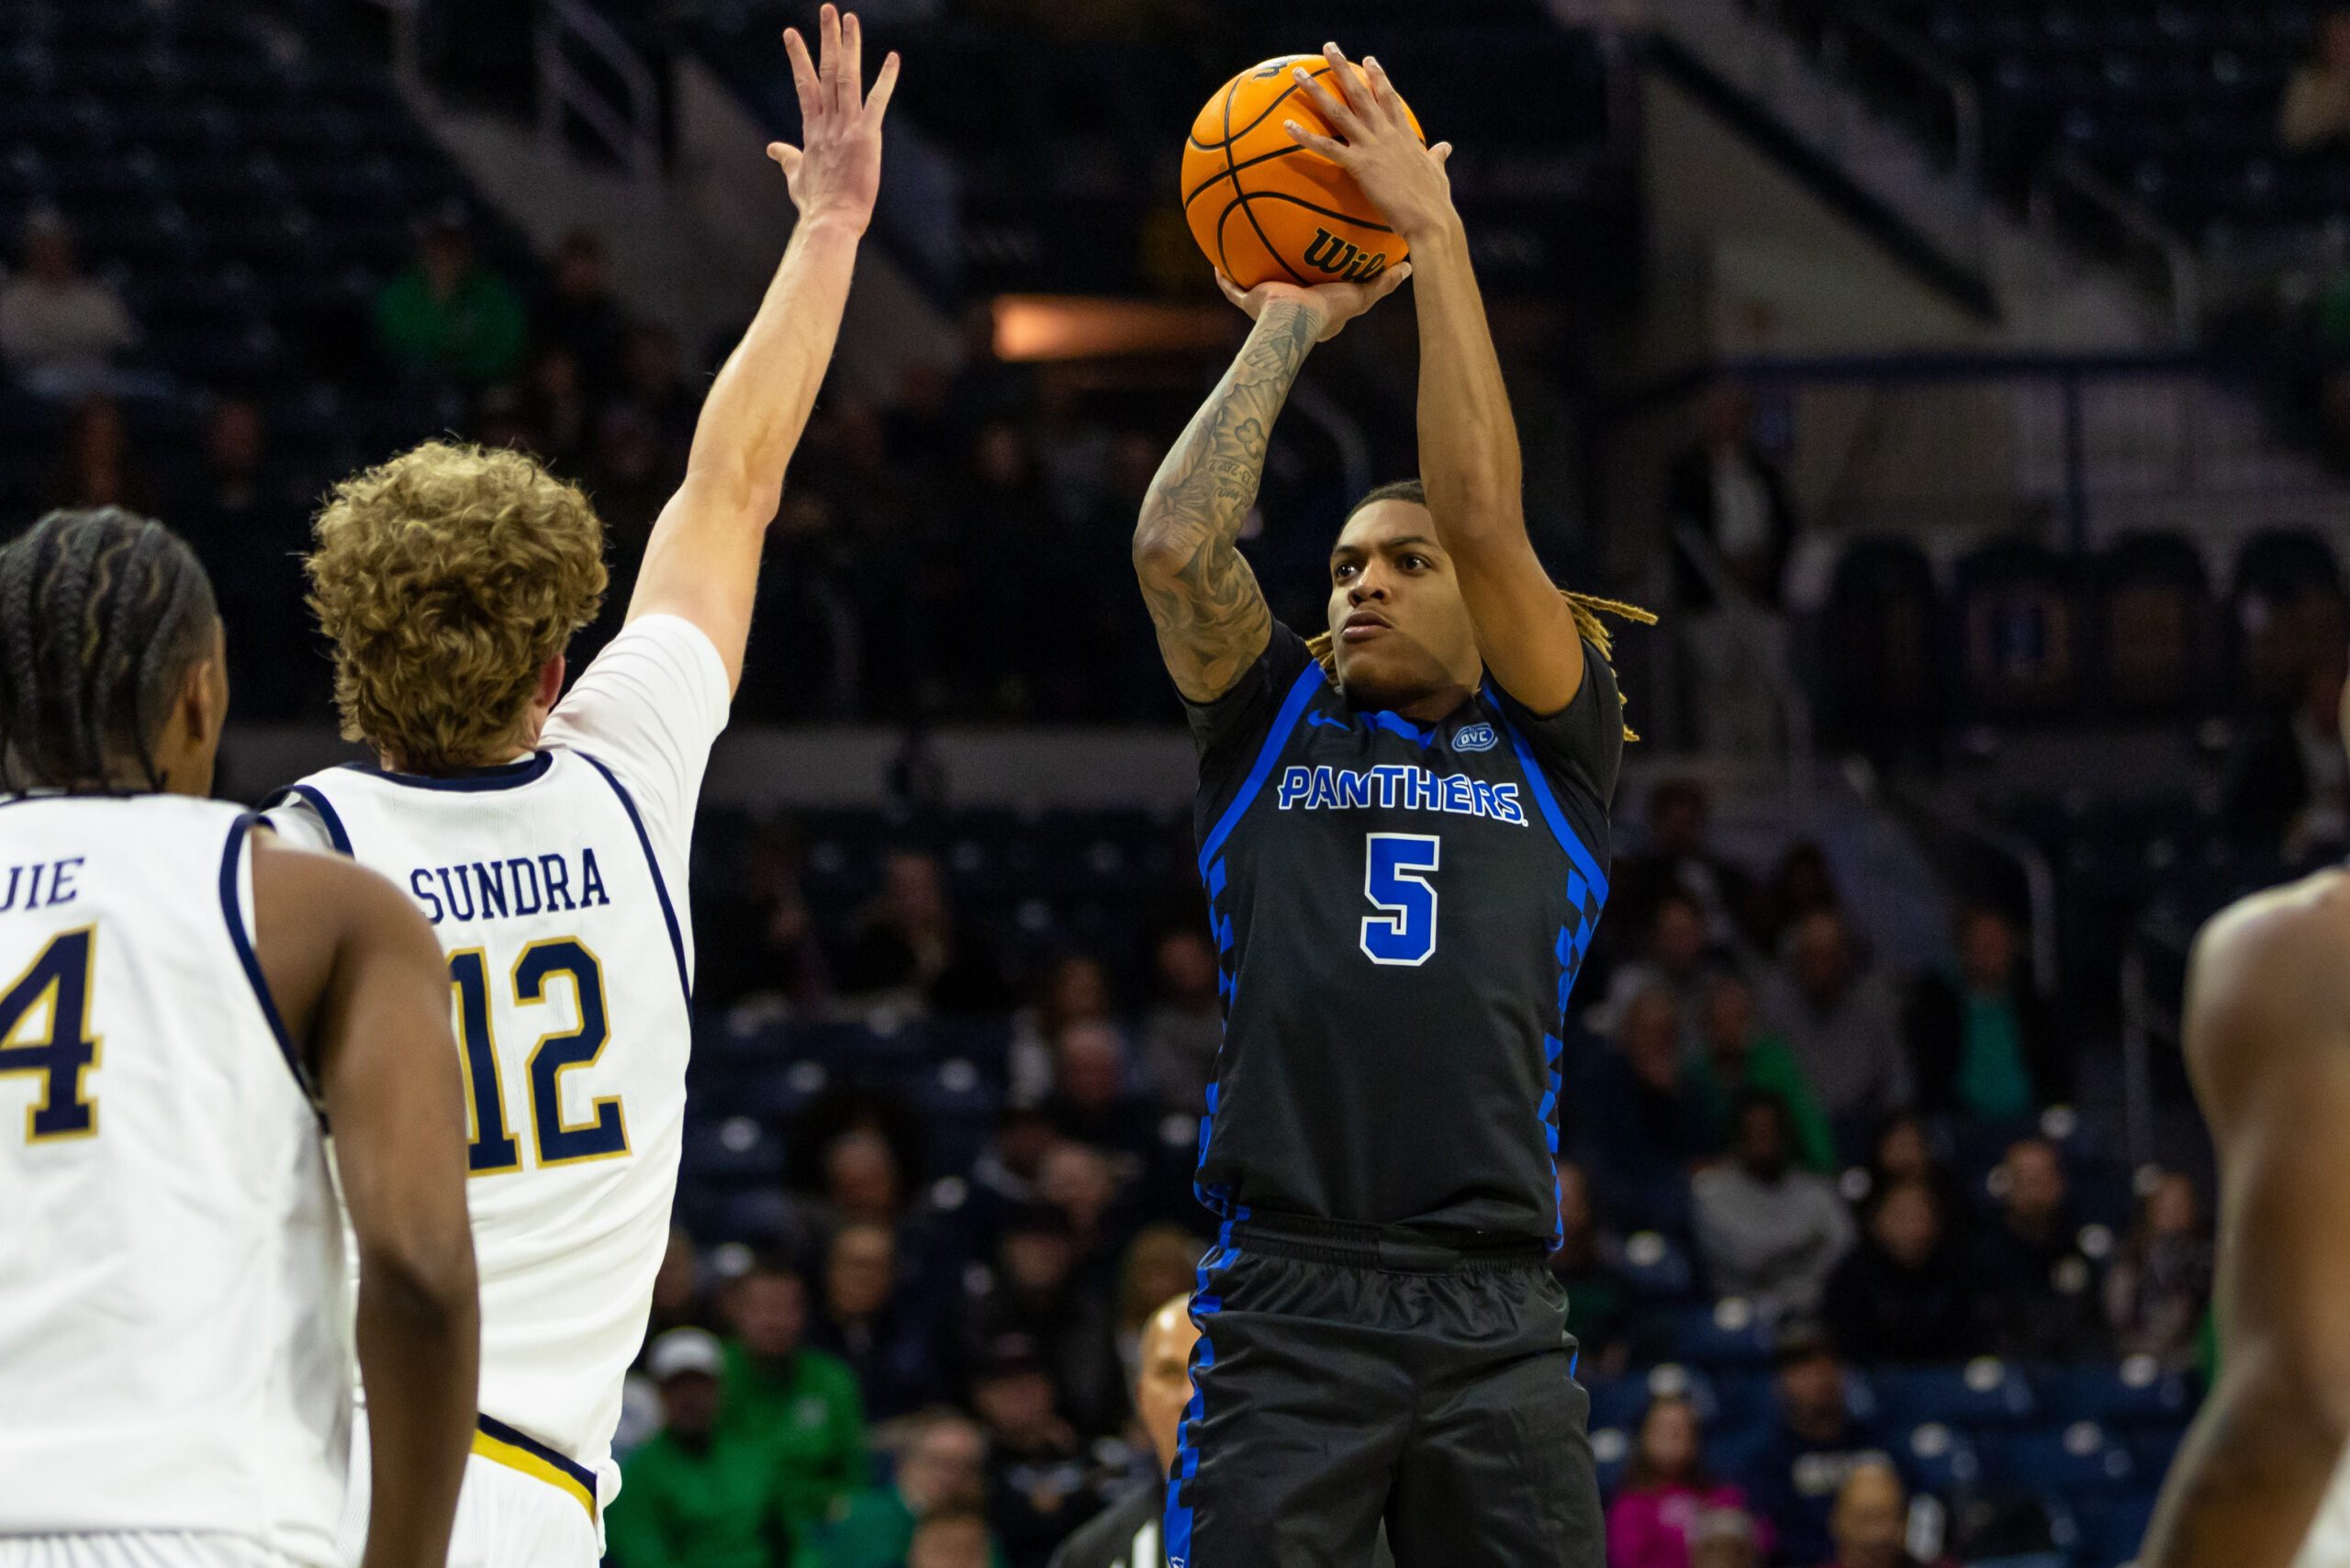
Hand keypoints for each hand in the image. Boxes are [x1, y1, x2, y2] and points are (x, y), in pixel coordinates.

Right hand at [767, 5, 900, 232]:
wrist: (829, 221)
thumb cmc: (815, 204)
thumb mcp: (795, 176)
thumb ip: (787, 157)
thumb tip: (773, 148)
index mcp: (811, 129)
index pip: (804, 85)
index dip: (798, 58)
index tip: (791, 34)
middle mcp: (827, 122)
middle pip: (824, 71)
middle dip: (826, 39)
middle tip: (828, 10)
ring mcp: (846, 127)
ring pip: (845, 77)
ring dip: (848, 46)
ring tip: (849, 19)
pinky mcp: (866, 136)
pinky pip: (877, 101)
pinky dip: (886, 79)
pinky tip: (894, 58)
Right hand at [1214, 263, 1410, 343]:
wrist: (1294, 320)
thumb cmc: (1327, 311)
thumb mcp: (1361, 296)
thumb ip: (1382, 283)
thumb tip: (1407, 267)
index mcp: (1314, 311)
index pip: (1317, 289)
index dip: (1320, 274)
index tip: (1324, 256)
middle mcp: (1289, 307)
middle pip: (1285, 284)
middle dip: (1284, 268)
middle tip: (1286, 246)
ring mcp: (1266, 305)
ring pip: (1256, 285)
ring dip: (1251, 269)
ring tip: (1248, 244)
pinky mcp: (1248, 301)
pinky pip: (1231, 287)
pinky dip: (1224, 277)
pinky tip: (1218, 259)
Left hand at [1284, 45, 1458, 245]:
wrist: (1430, 219)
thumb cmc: (1435, 201)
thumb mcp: (1438, 172)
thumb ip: (1437, 157)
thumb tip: (1445, 147)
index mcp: (1404, 134)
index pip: (1388, 98)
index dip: (1378, 78)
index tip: (1368, 60)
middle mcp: (1386, 133)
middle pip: (1360, 93)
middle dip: (1342, 68)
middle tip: (1328, 48)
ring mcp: (1372, 147)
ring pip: (1339, 112)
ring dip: (1317, 90)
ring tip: (1298, 74)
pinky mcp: (1360, 165)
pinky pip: (1327, 148)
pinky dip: (1306, 137)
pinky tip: (1287, 126)